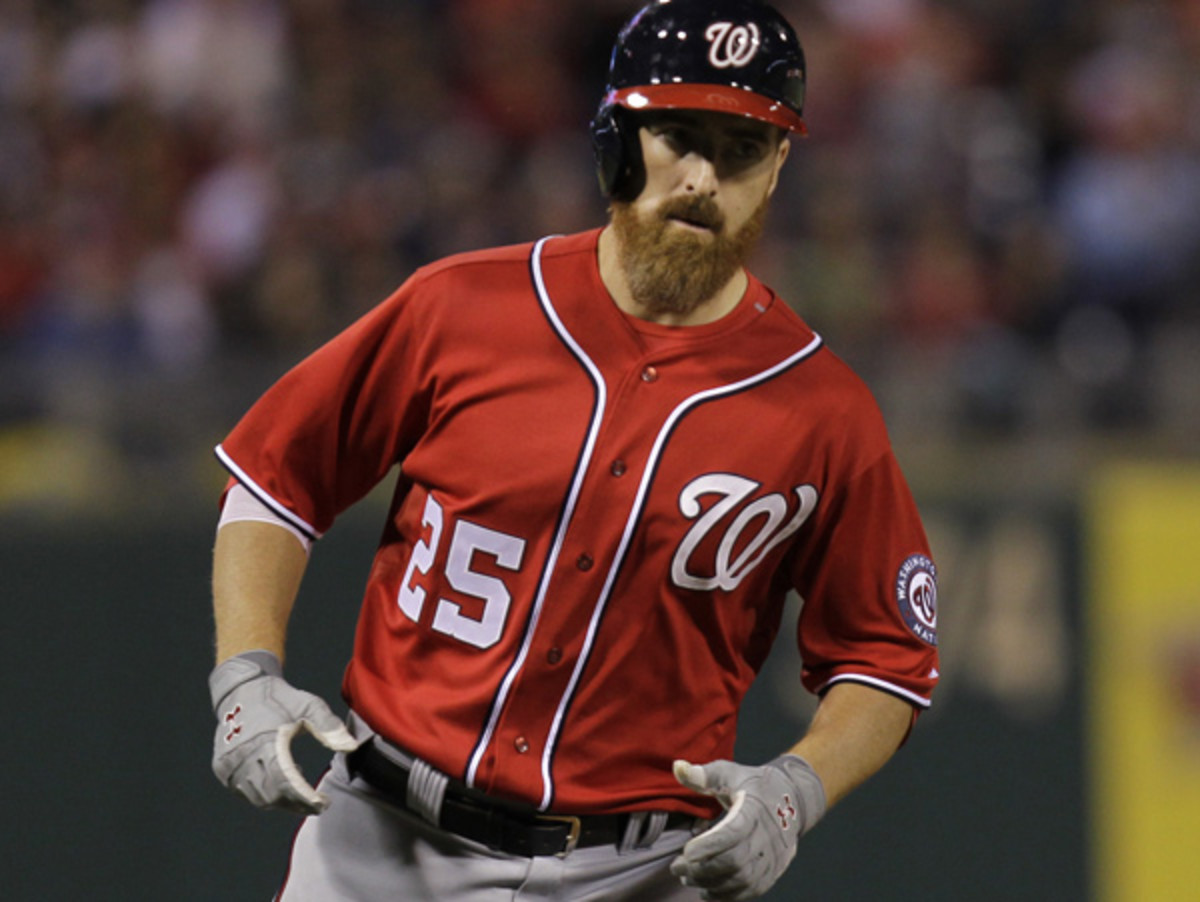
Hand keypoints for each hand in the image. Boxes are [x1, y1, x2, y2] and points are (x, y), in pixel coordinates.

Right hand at [208, 651, 359, 813]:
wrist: (242, 690)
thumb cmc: (280, 699)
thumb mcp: (309, 705)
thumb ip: (329, 726)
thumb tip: (351, 746)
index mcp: (265, 742)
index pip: (286, 781)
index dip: (305, 797)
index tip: (324, 803)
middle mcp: (243, 757)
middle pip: (273, 795)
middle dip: (298, 803)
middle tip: (319, 803)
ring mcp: (229, 766)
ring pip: (259, 798)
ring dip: (283, 801)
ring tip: (302, 791)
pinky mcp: (223, 770)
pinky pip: (247, 792)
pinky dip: (266, 793)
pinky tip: (281, 780)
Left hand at [670, 755, 825, 900]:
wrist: (793, 798)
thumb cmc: (753, 784)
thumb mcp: (730, 773)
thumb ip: (703, 774)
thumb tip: (677, 767)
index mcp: (755, 809)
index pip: (734, 832)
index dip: (709, 845)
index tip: (686, 851)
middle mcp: (767, 835)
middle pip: (735, 861)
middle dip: (703, 869)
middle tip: (677, 868)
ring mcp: (773, 856)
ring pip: (742, 880)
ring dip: (711, 884)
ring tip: (687, 878)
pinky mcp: (774, 870)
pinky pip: (752, 890)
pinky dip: (727, 895)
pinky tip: (706, 891)